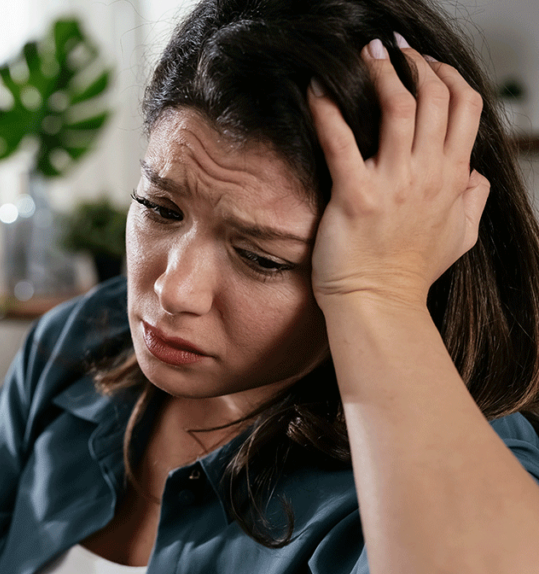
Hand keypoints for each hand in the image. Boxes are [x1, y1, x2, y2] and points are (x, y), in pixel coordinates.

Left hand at [308, 36, 489, 310]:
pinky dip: (326, 110)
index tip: (429, 62)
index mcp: (453, 178)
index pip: (466, 108)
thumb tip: (477, 176)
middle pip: (436, 98)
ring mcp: (394, 184)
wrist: (378, 305)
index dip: (449, 76)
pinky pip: (340, 142)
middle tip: (393, 48)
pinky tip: (314, 90)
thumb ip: (473, 200)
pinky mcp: (355, 196)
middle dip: (416, 63)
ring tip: (366, 54)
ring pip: (400, 108)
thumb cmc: (411, 274)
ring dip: (382, 73)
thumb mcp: (461, 237)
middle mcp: (429, 175)